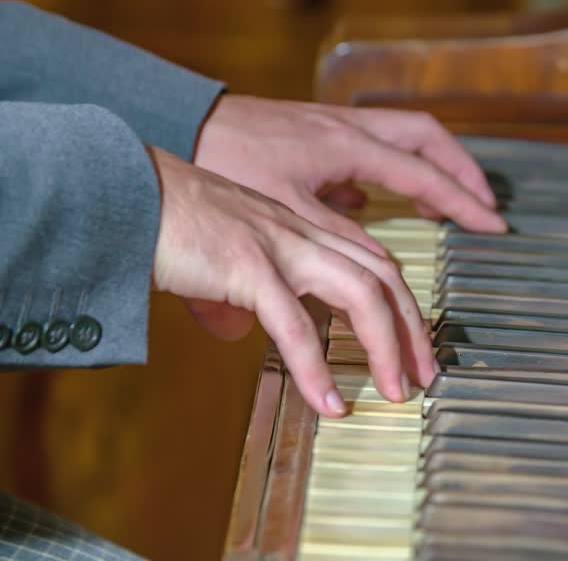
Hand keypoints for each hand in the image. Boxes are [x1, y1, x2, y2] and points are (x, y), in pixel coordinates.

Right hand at [148, 147, 434, 416]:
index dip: (401, 300)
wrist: (118, 190)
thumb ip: (239, 290)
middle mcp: (299, 231)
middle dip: (413, 327)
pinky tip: (328, 400)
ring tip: (397, 390)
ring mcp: (277, 246)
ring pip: (359, 293)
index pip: (372, 260)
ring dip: (385, 346)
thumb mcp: (216, 256)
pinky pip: (293, 323)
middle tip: (426, 374)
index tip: (415, 341)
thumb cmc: (162, 221)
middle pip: (383, 275)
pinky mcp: (246, 266)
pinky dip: (316, 366)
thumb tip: (239, 331)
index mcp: (297, 226)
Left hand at [193, 95, 504, 254]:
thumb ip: (337, 238)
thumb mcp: (284, 209)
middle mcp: (348, 127)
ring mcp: (331, 124)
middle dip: (462, 171)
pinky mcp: (309, 131)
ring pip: (402, 135)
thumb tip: (381, 272)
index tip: (493, 226)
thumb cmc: (223, 159)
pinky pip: (370, 144)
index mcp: (349, 144)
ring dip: (431, 165)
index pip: (425, 174)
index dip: (464, 203)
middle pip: (427, 138)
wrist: (175, 120)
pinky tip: (373, 198)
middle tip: (483, 205)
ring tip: (444, 200)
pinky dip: (388, 167)